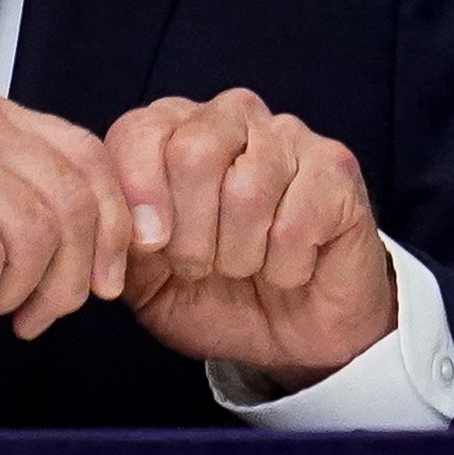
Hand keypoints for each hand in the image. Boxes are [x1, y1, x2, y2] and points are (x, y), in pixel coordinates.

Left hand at [97, 88, 395, 391]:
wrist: (291, 338)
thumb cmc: (216, 296)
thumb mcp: (146, 279)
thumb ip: (119, 241)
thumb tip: (117, 222)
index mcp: (174, 129)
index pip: (140, 131)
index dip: (138, 195)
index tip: (149, 247)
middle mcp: (231, 117)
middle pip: (193, 153)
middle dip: (189, 235)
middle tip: (200, 267)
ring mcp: (289, 137)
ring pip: (247, 190)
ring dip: (239, 255)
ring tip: (247, 266)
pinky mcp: (336, 168)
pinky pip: (296, 222)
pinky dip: (285, 267)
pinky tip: (291, 267)